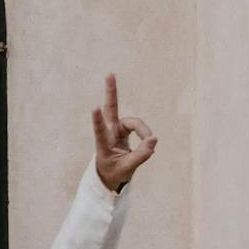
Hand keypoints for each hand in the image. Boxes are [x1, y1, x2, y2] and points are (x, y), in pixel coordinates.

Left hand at [90, 74, 156, 191]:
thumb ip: (141, 155)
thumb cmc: (114, 172)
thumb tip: (154, 139)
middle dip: (111, 92)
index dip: (97, 120)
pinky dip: (145, 134)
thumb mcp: (127, 168)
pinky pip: (139, 127)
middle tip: (109, 73)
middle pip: (111, 109)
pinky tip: (150, 142)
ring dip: (144, 131)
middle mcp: (109, 133)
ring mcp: (117, 130)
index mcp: (103, 145)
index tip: (94, 108)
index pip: (99, 131)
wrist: (111, 175)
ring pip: (134, 123)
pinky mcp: (124, 130)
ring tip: (151, 142)